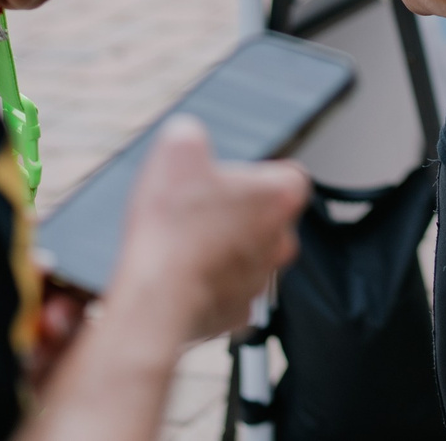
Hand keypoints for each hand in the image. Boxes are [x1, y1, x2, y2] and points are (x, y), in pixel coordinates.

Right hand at [108, 116, 309, 343]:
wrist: (156, 296)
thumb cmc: (173, 225)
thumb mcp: (177, 149)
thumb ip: (191, 134)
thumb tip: (188, 136)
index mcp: (282, 196)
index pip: (289, 175)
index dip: (255, 174)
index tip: (227, 179)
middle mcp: (283, 240)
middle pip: (267, 217)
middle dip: (237, 213)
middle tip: (199, 209)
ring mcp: (261, 280)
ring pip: (248, 255)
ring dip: (223, 248)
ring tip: (183, 242)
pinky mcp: (238, 312)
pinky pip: (227, 290)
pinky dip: (208, 282)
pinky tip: (181, 272)